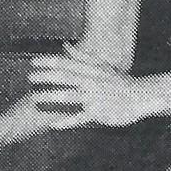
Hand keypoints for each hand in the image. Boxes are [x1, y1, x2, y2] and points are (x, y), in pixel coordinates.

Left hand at [27, 43, 154, 129]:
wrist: (140, 96)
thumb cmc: (119, 81)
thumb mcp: (101, 66)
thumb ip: (82, 56)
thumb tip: (65, 45)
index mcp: (90, 70)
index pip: (66, 63)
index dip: (48, 62)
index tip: (33, 62)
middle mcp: (91, 82)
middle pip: (65, 77)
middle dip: (46, 77)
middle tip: (30, 78)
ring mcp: (94, 97)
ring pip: (70, 96)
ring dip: (51, 97)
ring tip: (35, 99)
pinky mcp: (99, 113)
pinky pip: (80, 118)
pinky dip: (66, 122)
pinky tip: (53, 124)